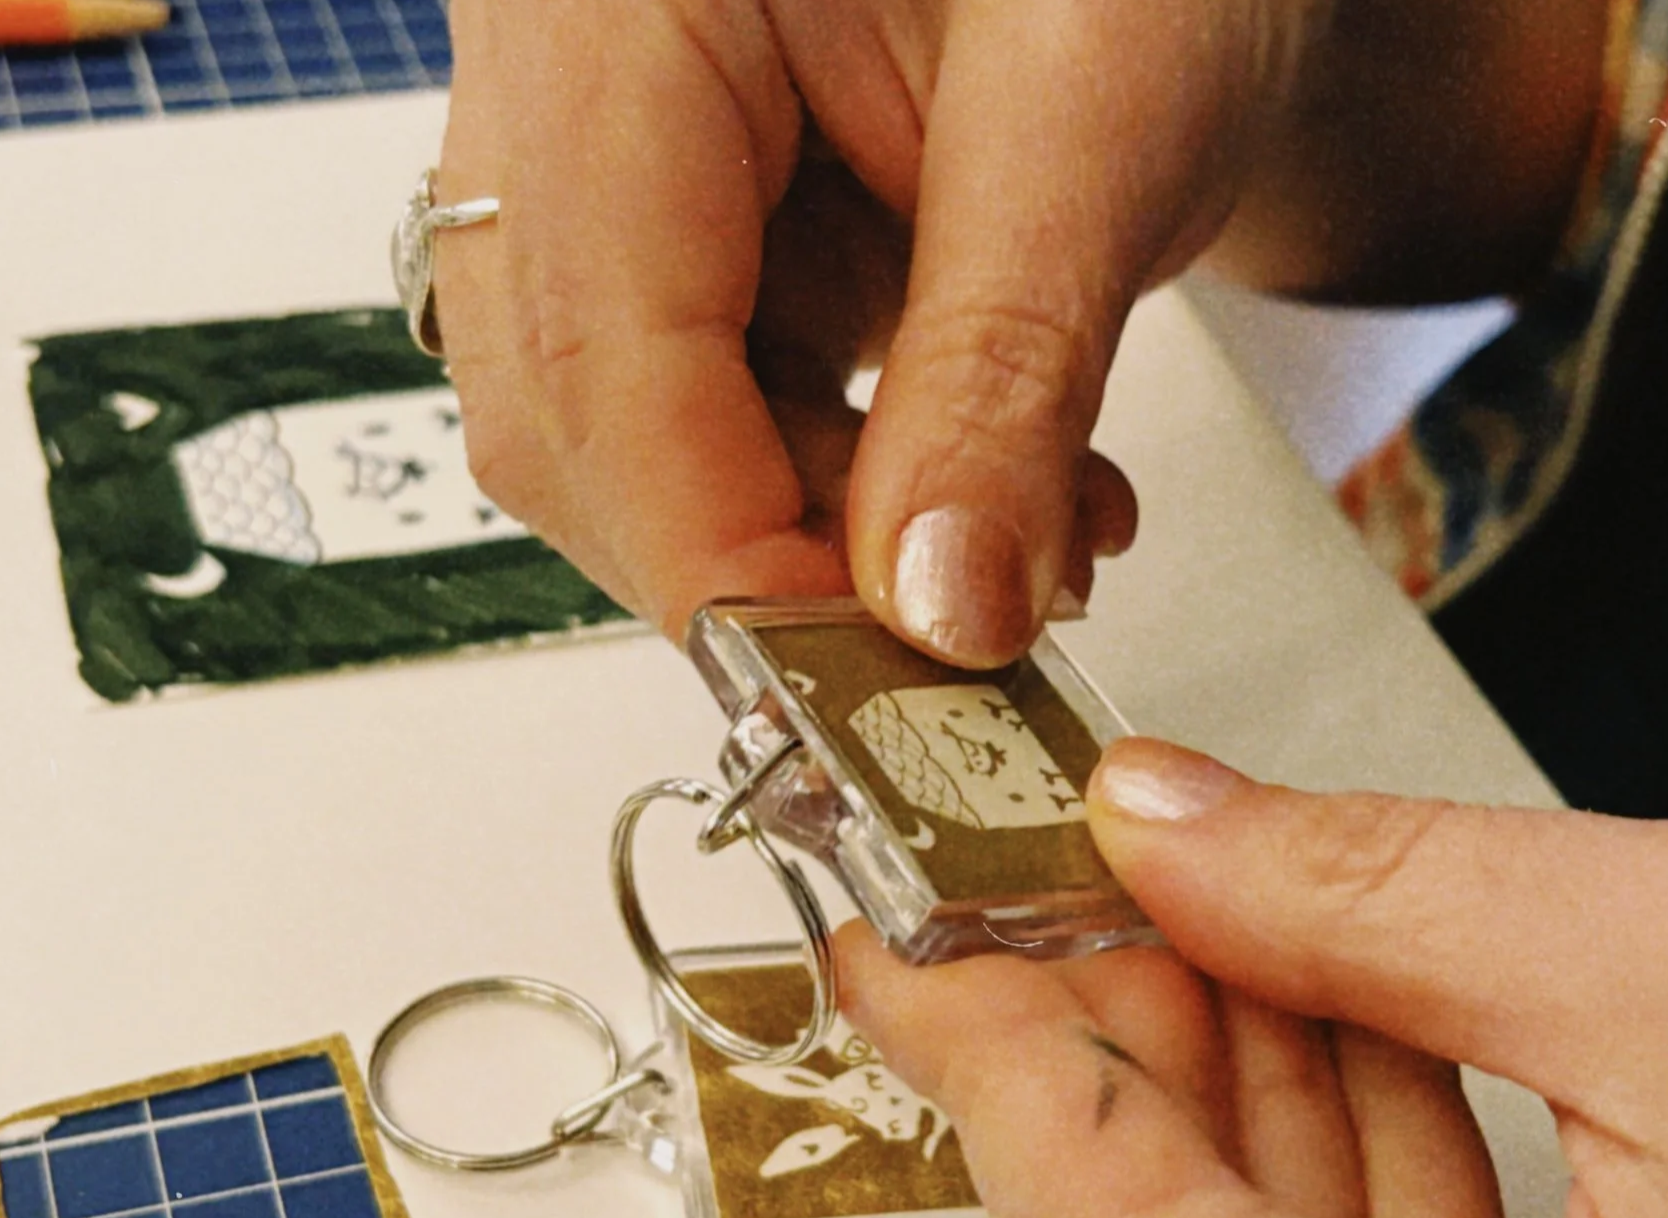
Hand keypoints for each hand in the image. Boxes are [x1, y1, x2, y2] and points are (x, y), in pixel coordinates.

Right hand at [430, 0, 1603, 662]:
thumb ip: (1004, 378)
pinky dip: (853, 485)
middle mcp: (569, 69)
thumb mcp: (1098, 122)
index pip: (597, 346)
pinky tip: (994, 490)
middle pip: (576, 407)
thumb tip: (936, 615)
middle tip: (945, 651)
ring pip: (641, 429)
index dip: (715, 553)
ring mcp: (615, 145)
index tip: (847, 699)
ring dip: (827, 536)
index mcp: (614, 1)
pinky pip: (720, 401)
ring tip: (1030, 544)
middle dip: (764, 559)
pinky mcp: (694, 211)